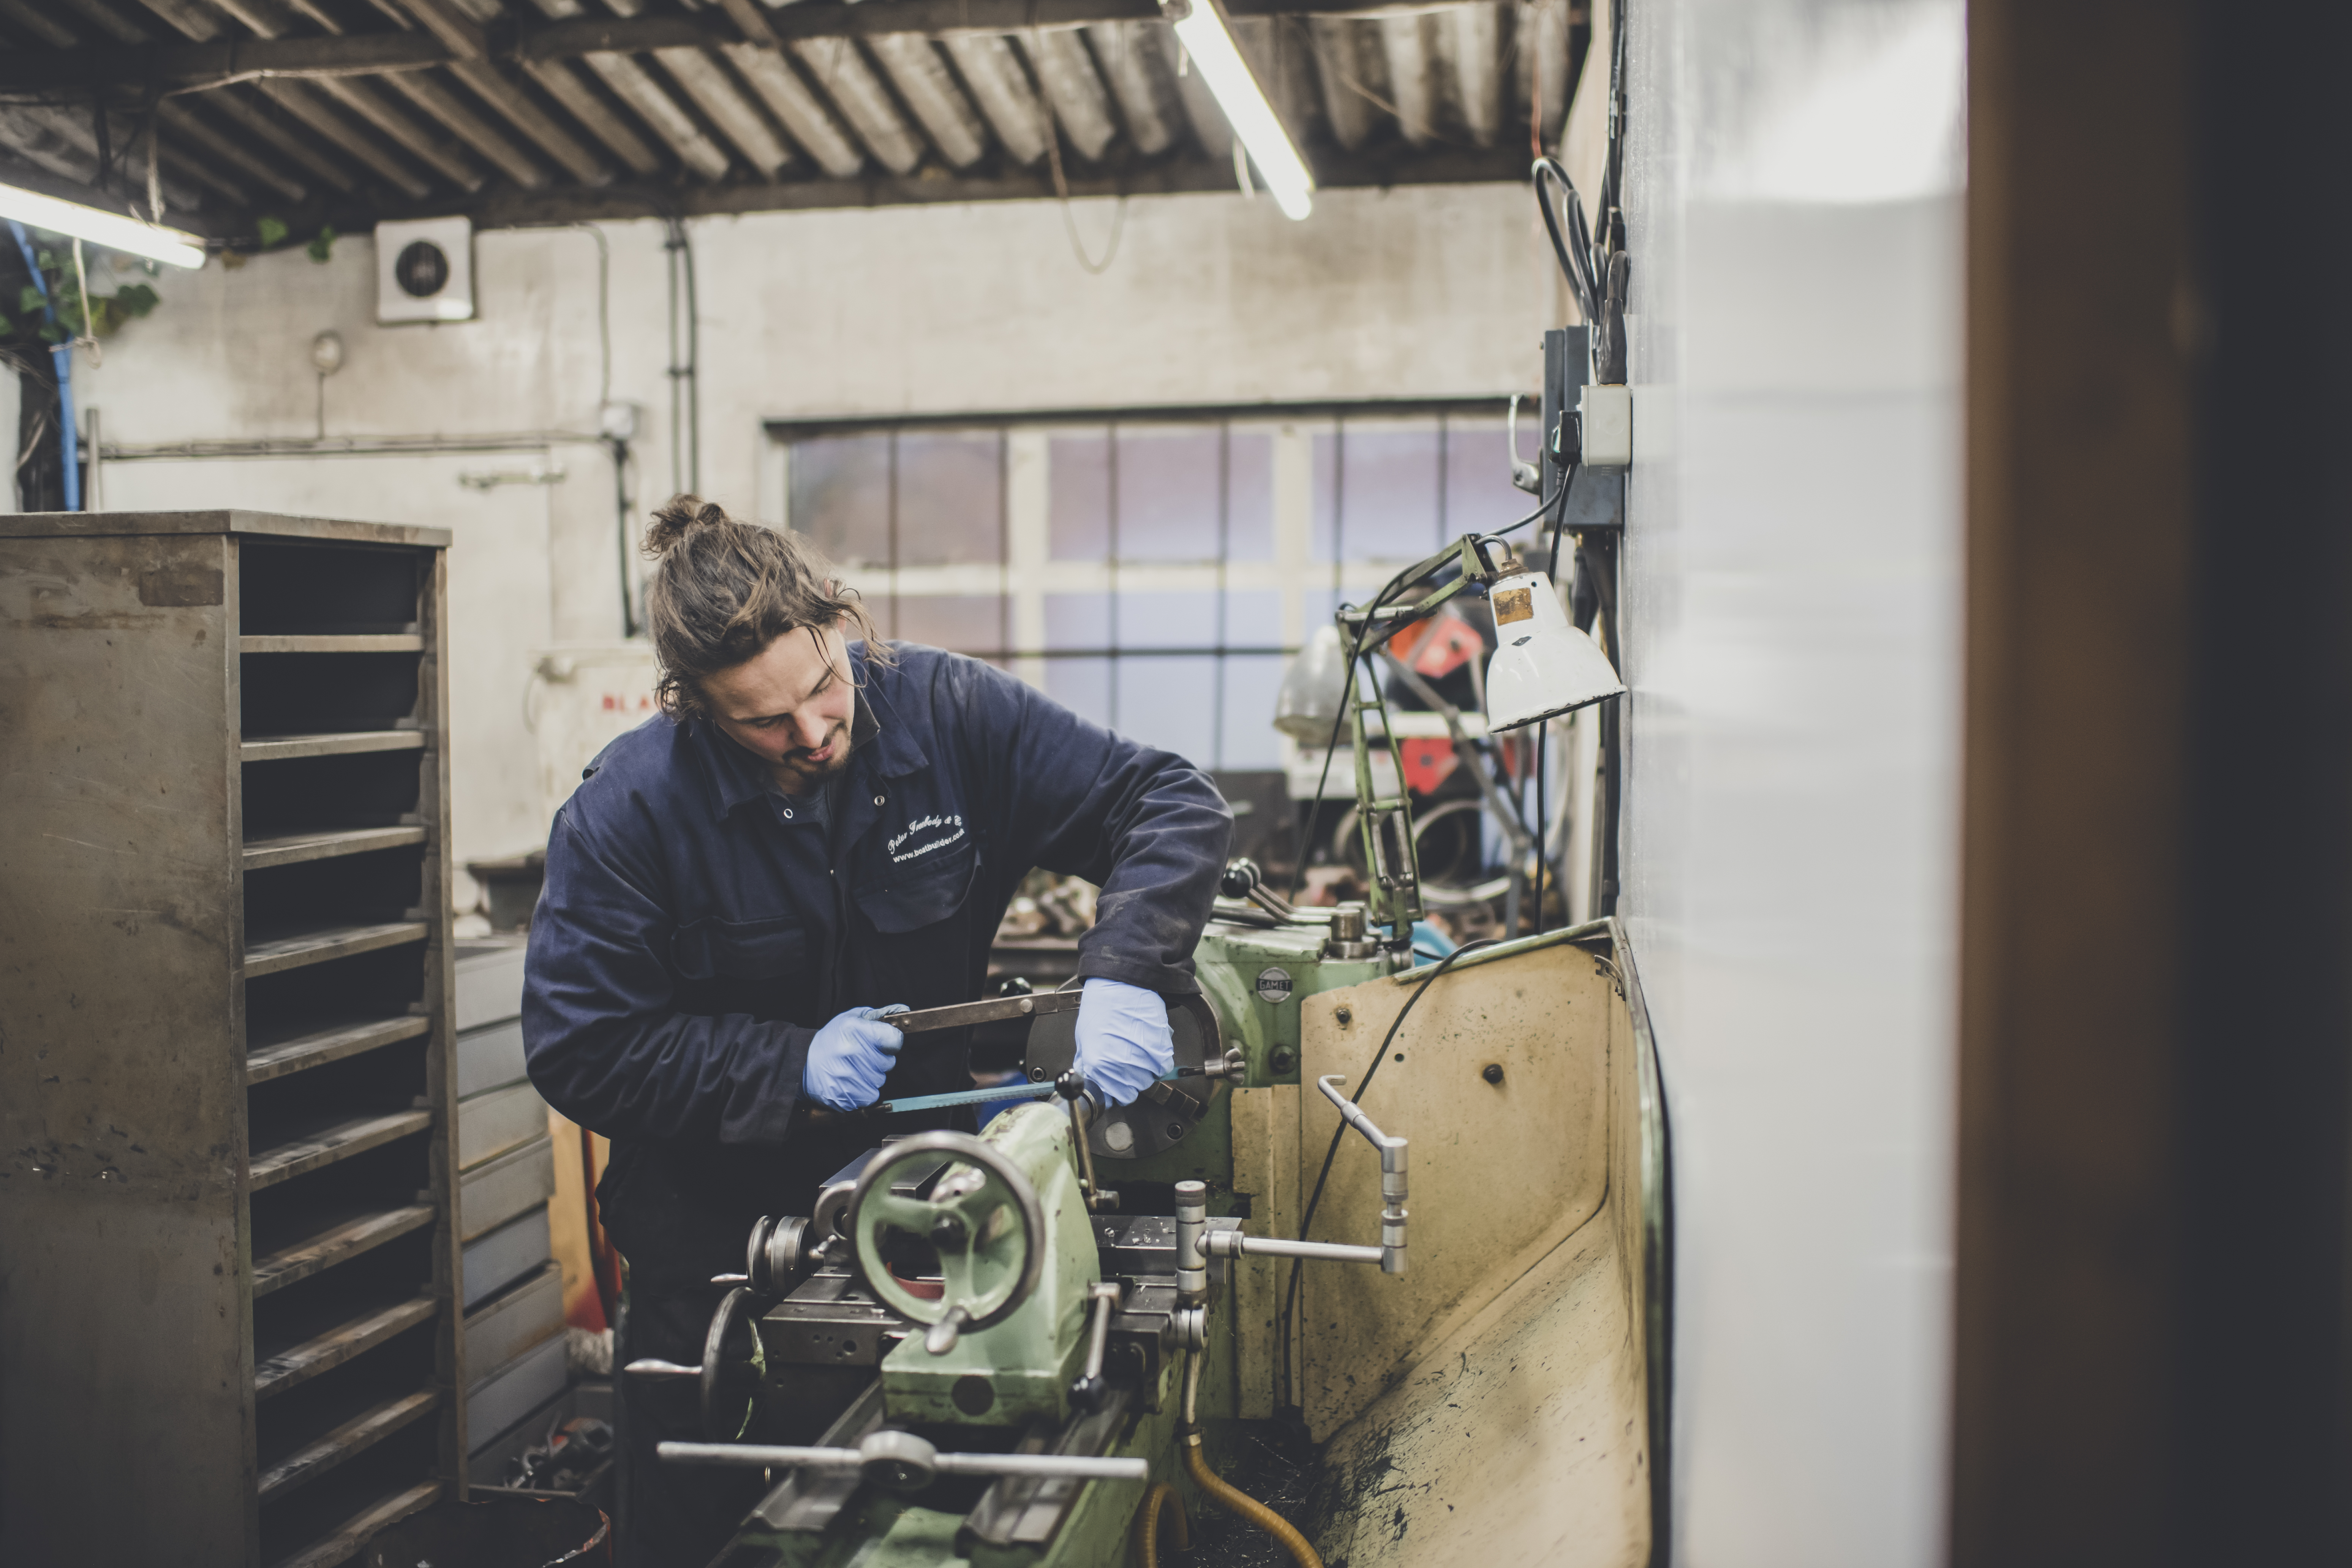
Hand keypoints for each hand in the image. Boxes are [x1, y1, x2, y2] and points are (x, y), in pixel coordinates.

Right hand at [802, 1004, 907, 1110]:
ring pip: (880, 1080)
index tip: (883, 1042)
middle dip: (880, 1059)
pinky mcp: (846, 1097)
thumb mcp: (851, 1019)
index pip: (894, 1039)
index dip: (891, 1041)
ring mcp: (848, 1077)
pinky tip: (851, 1081)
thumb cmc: (831, 1040)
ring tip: (853, 1068)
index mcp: (854, 1030)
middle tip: (862, 1056)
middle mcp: (852, 1053)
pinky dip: (864, 1090)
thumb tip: (903, 1011)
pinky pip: (871, 1095)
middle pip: (889, 1062)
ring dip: (872, 1075)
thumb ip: (879, 1016)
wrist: (802, 1063)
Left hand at [1073, 978, 1172, 1106]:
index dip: (1115, 1090)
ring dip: (1144, 1069)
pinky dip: (1158, 1060)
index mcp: (1098, 1065)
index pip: (1113, 1097)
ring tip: (1136, 1048)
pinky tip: (1149, 1045)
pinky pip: (1163, 1067)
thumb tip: (1089, 1077)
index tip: (1116, 1084)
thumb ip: (1087, 1062)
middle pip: (1132, 1090)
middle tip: (1126, 1060)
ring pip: (1148, 1079)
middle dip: (1129, 1079)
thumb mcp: (1084, 1036)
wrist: (1122, 984)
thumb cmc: (1102, 1005)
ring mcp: (1142, 1060)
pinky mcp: (1160, 1050)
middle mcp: (1121, 1067)